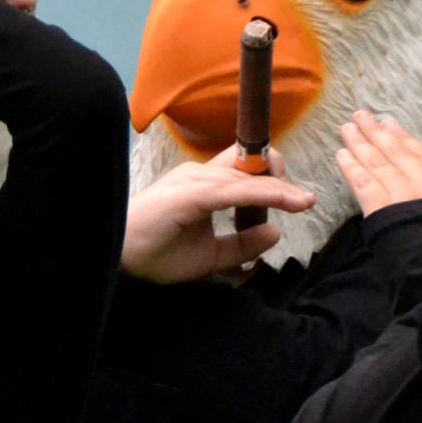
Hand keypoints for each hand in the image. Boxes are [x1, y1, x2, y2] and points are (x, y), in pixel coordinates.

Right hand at [121, 145, 314, 282]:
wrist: (117, 258)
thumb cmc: (156, 254)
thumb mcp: (211, 255)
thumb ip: (242, 245)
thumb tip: (276, 231)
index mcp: (203, 185)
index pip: (245, 171)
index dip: (273, 179)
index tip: (296, 200)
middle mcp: (199, 175)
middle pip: (251, 164)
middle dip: (280, 178)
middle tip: (301, 201)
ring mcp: (194, 181)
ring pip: (247, 177)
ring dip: (278, 188)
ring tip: (304, 201)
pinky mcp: (190, 194)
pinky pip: (234, 191)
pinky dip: (263, 194)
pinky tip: (286, 201)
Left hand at [335, 112, 421, 214]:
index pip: (420, 153)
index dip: (402, 137)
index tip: (388, 124)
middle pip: (394, 151)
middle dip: (375, 132)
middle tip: (360, 116)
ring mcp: (401, 193)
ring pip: (376, 162)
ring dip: (359, 143)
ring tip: (346, 129)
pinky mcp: (381, 208)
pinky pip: (362, 182)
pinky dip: (350, 167)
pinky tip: (341, 155)